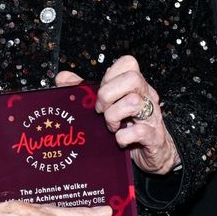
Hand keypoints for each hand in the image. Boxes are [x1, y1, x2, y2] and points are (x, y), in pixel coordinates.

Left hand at [56, 56, 179, 174]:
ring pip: (134, 102)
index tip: (100, 91)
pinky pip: (140, 132)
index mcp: (136, 86)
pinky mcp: (154, 137)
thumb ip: (84, 89)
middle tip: (101, 110)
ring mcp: (153, 116)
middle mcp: (147, 96)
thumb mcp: (107, 105)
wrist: (155, 152)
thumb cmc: (129, 125)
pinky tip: (119, 140)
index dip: (110, 75)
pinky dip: (123, 137)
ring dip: (113, 116)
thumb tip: (61, 77)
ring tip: (110, 126)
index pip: (128, 63)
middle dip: (108, 94)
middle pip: (133, 78)